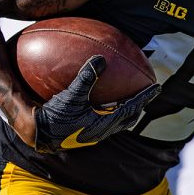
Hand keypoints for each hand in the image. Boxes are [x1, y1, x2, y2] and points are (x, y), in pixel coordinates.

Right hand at [33, 55, 160, 153]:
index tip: (157, 87)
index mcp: (104, 124)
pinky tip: (96, 99)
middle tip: (145, 94)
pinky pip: (99, 118)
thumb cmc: (54, 117)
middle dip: (137, 106)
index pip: (131, 108)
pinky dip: (105, 108)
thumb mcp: (71, 96)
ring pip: (114, 121)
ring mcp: (91, 132)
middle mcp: (100, 130)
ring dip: (123, 109)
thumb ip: (86, 78)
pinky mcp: (81, 131)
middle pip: (127, 118)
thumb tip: (101, 59)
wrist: (36, 135)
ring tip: (125, 97)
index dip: (145, 97)